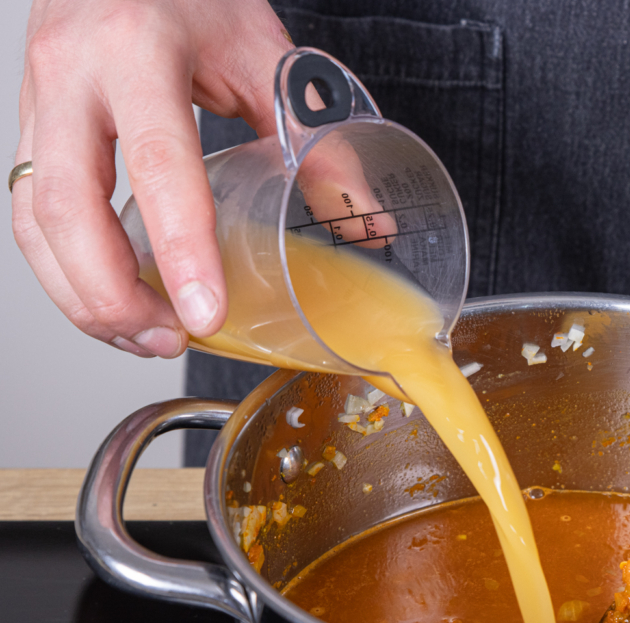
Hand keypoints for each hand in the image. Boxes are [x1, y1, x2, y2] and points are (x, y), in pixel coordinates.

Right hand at [11, 0, 291, 356]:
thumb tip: (368, 223)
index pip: (156, 163)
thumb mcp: (264, 53)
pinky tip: (114, 298)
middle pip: (65, 209)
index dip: (181, 247)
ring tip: (147, 336)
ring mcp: (37, 99)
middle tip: (172, 339)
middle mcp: (72, 73)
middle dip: (112, 295)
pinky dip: (67, 269)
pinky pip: (30, 211)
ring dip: (83, 296)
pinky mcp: (31, 124)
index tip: (205, 312)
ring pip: (33, 221)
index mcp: (137, 48)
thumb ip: (314, 140)